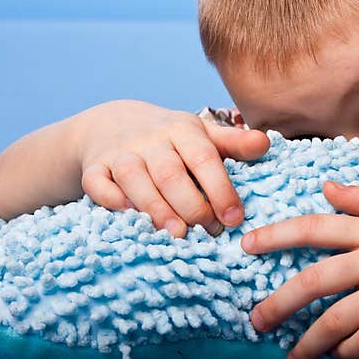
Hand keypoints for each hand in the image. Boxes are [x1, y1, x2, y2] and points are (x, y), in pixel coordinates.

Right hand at [77, 99, 269, 236]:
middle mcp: (150, 139)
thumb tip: (265, 144)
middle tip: (209, 232)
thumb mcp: (203, 135)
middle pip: (171, 174)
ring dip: (156, 209)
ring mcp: (119, 153)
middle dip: (192, 206)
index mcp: (183, 130)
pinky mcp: (94, 167)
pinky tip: (133, 219)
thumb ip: (234, 144)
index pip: (204, 158)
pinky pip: (98, 185)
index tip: (235, 218)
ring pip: (134, 180)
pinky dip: (112, 201)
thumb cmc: (171, 138)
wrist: (113, 123)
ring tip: (178, 235)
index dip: (221, 189)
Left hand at [240, 180, 358, 358]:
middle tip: (255, 321)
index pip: (315, 227)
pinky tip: (337, 356)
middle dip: (279, 303)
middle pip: (315, 280)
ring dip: (308, 342)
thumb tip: (326, 186)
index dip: (276, 236)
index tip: (246, 246)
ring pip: (337, 319)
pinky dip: (349, 350)